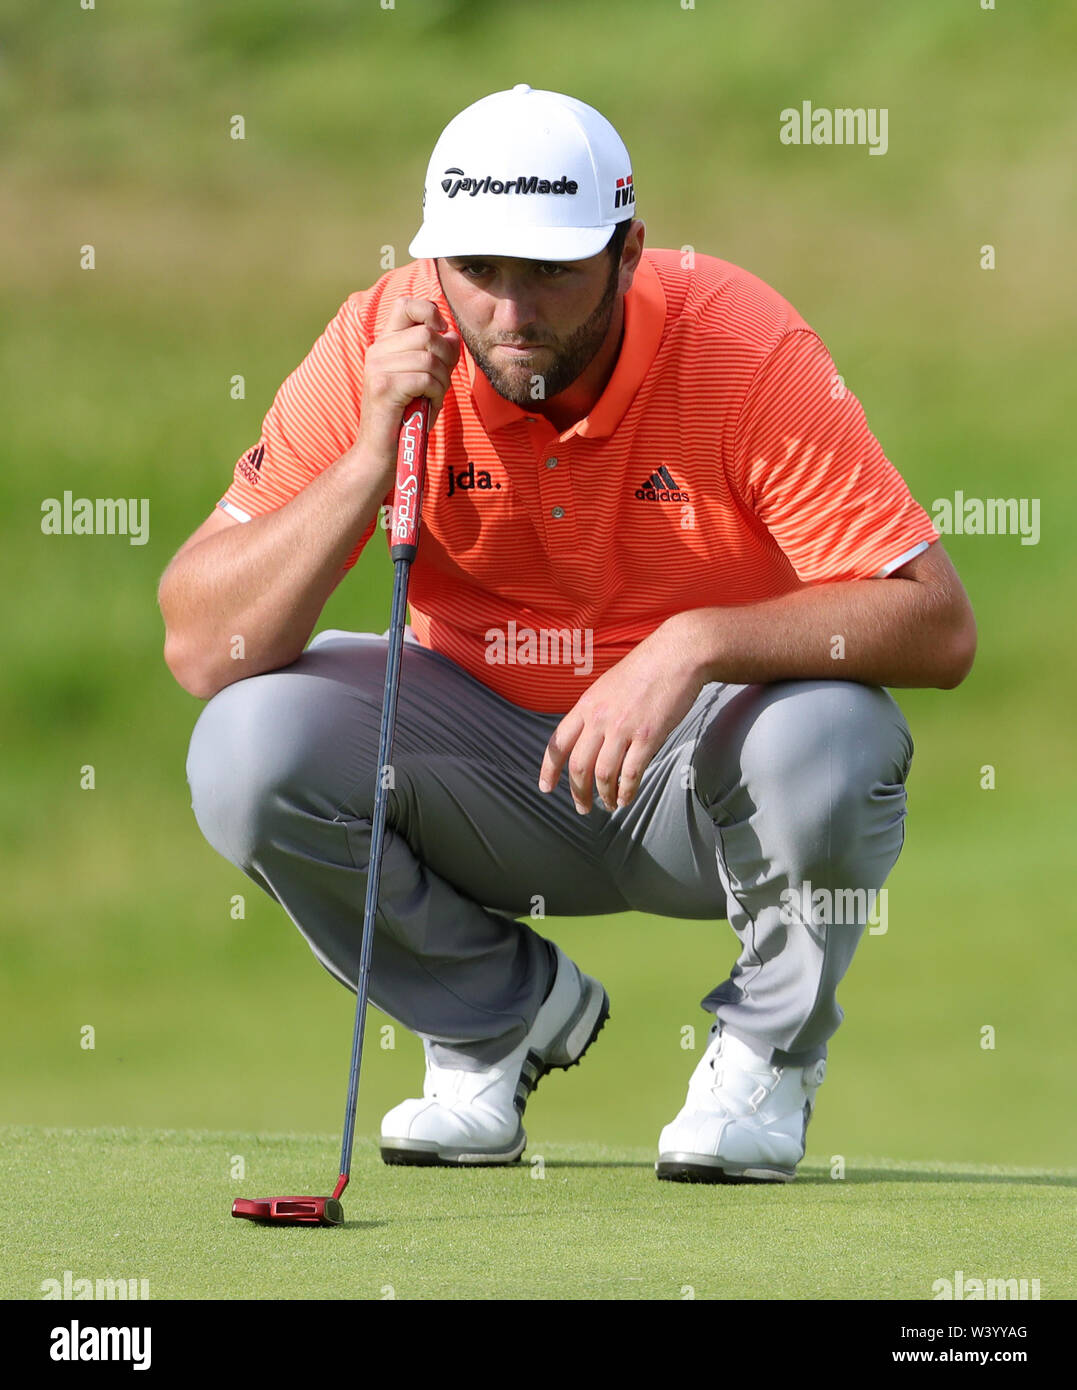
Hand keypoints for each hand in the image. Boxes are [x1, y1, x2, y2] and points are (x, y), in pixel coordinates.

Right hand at [356, 297, 460, 463]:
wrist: (381, 453)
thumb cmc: (406, 418)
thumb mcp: (424, 381)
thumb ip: (437, 356)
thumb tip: (453, 336)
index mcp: (385, 344)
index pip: (406, 304)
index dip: (430, 313)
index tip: (440, 334)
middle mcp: (377, 351)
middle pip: (427, 334)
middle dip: (445, 359)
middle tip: (440, 384)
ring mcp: (378, 368)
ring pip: (429, 358)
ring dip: (441, 382)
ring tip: (432, 399)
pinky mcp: (384, 387)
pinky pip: (425, 379)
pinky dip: (435, 395)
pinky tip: (428, 407)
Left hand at [537, 616, 707, 813]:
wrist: (677, 654)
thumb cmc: (646, 667)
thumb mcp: (608, 685)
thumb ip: (595, 710)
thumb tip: (589, 736)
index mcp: (586, 705)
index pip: (558, 743)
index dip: (549, 769)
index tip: (546, 787)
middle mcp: (599, 718)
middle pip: (578, 765)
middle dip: (578, 792)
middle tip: (582, 807)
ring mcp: (623, 728)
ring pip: (603, 774)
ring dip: (604, 795)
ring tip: (608, 806)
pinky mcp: (648, 736)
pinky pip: (631, 773)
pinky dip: (627, 791)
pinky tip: (627, 798)